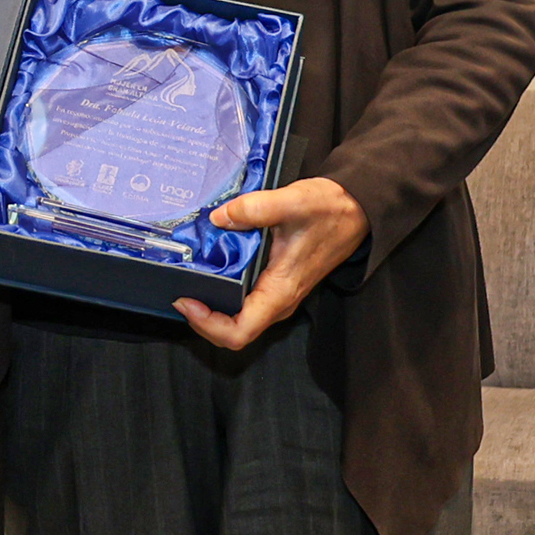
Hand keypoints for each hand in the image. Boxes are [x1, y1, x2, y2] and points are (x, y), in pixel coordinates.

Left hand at [172, 177, 368, 349]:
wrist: (357, 209)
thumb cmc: (330, 209)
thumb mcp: (292, 201)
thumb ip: (254, 208)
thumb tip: (218, 218)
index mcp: (281, 291)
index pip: (240, 332)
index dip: (207, 325)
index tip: (185, 300)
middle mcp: (278, 300)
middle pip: (234, 330)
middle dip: (202, 317)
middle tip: (177, 290)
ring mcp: (277, 293)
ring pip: (238, 317)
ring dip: (211, 307)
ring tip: (187, 281)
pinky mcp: (276, 282)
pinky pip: (245, 300)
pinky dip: (222, 293)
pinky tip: (208, 268)